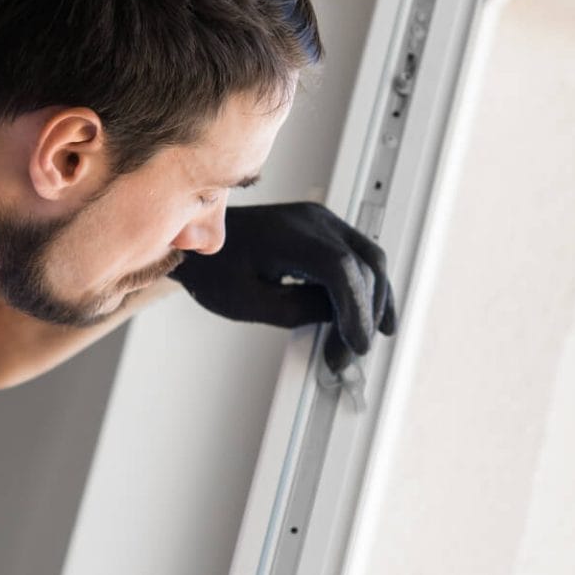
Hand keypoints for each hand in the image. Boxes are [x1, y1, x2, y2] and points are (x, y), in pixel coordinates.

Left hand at [170, 202, 397, 373]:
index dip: (356, 309)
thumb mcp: (249, 302)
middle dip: (366, 313)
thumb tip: (338, 320)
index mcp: (289, 235)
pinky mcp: (324, 232)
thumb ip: (298, 311)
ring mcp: (322, 223)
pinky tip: (372, 314)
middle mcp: (313, 221)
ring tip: (366, 339)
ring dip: (375, 300)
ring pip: (369, 260)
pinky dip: (368, 287)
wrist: (199, 245)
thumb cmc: (214, 268)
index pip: (341, 269)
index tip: (356, 344)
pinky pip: (359, 257)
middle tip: (351, 353)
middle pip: (364, 265)